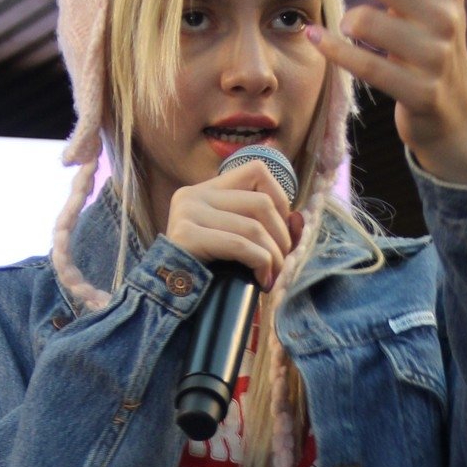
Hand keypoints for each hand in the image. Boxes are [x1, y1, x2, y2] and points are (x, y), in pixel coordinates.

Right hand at [165, 160, 302, 292]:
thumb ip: (262, 226)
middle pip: (262, 203)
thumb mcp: (233, 240)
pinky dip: (260, 263)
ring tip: (272, 276)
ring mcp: (187, 213)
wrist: (166, 297)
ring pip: (254, 226)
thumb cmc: (205, 272)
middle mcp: (193, 195)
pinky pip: (240, 245)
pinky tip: (262, 281)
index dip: (281, 198)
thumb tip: (299, 220)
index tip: (281, 231)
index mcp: (204, 190)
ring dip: (274, 256)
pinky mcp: (187, 236)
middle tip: (282, 263)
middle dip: (282, 237)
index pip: (257, 170)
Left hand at [304, 0, 466, 186]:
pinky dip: (333, 50)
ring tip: (338, 28)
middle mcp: (444, 13)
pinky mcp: (420, 90)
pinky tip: (315, 38)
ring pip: (365, 22)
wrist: (455, 116)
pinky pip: (365, 65)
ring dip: (342, 25)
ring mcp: (434, 54)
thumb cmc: (432, 48)